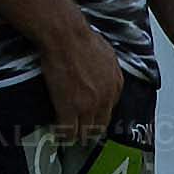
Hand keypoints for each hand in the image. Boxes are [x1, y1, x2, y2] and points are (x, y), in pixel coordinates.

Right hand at [32, 5, 120, 152]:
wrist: (66, 36)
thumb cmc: (81, 38)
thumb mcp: (106, 53)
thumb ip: (106, 69)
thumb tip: (99, 73)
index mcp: (116, 85)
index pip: (110, 109)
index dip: (99, 115)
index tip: (92, 117)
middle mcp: (106, 98)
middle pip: (100, 125)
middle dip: (90, 130)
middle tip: (82, 132)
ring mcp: (88, 105)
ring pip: (85, 131)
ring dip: (77, 135)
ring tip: (70, 137)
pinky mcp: (69, 108)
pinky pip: (68, 131)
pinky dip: (63, 135)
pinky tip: (58, 135)